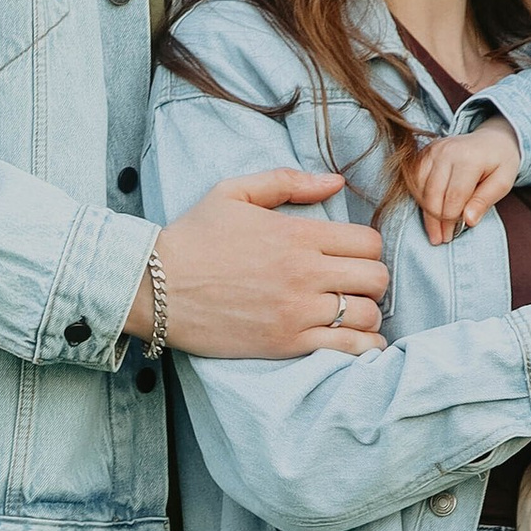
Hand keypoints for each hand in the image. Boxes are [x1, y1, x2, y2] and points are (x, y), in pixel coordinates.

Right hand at [150, 168, 388, 360]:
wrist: (154, 286)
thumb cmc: (193, 237)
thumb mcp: (234, 192)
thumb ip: (288, 181)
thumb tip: (336, 183)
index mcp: (297, 235)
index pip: (368, 242)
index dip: (368, 248)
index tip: (351, 256)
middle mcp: (303, 273)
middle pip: (376, 278)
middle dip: (371, 280)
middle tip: (353, 284)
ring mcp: (296, 311)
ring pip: (366, 314)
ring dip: (367, 313)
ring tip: (351, 312)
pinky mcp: (285, 343)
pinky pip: (346, 348)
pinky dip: (362, 346)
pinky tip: (357, 341)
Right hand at [412, 119, 520, 245]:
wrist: (491, 139)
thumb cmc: (499, 163)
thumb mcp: (503, 183)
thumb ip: (484, 201)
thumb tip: (468, 221)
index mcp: (469, 158)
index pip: (454, 197)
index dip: (451, 221)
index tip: (452, 236)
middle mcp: (447, 151)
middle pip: (433, 195)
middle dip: (436, 221)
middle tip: (440, 239)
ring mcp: (432, 150)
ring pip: (420, 189)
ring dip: (426, 213)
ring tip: (434, 231)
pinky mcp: (424, 152)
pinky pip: (414, 180)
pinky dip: (420, 198)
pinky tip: (428, 211)